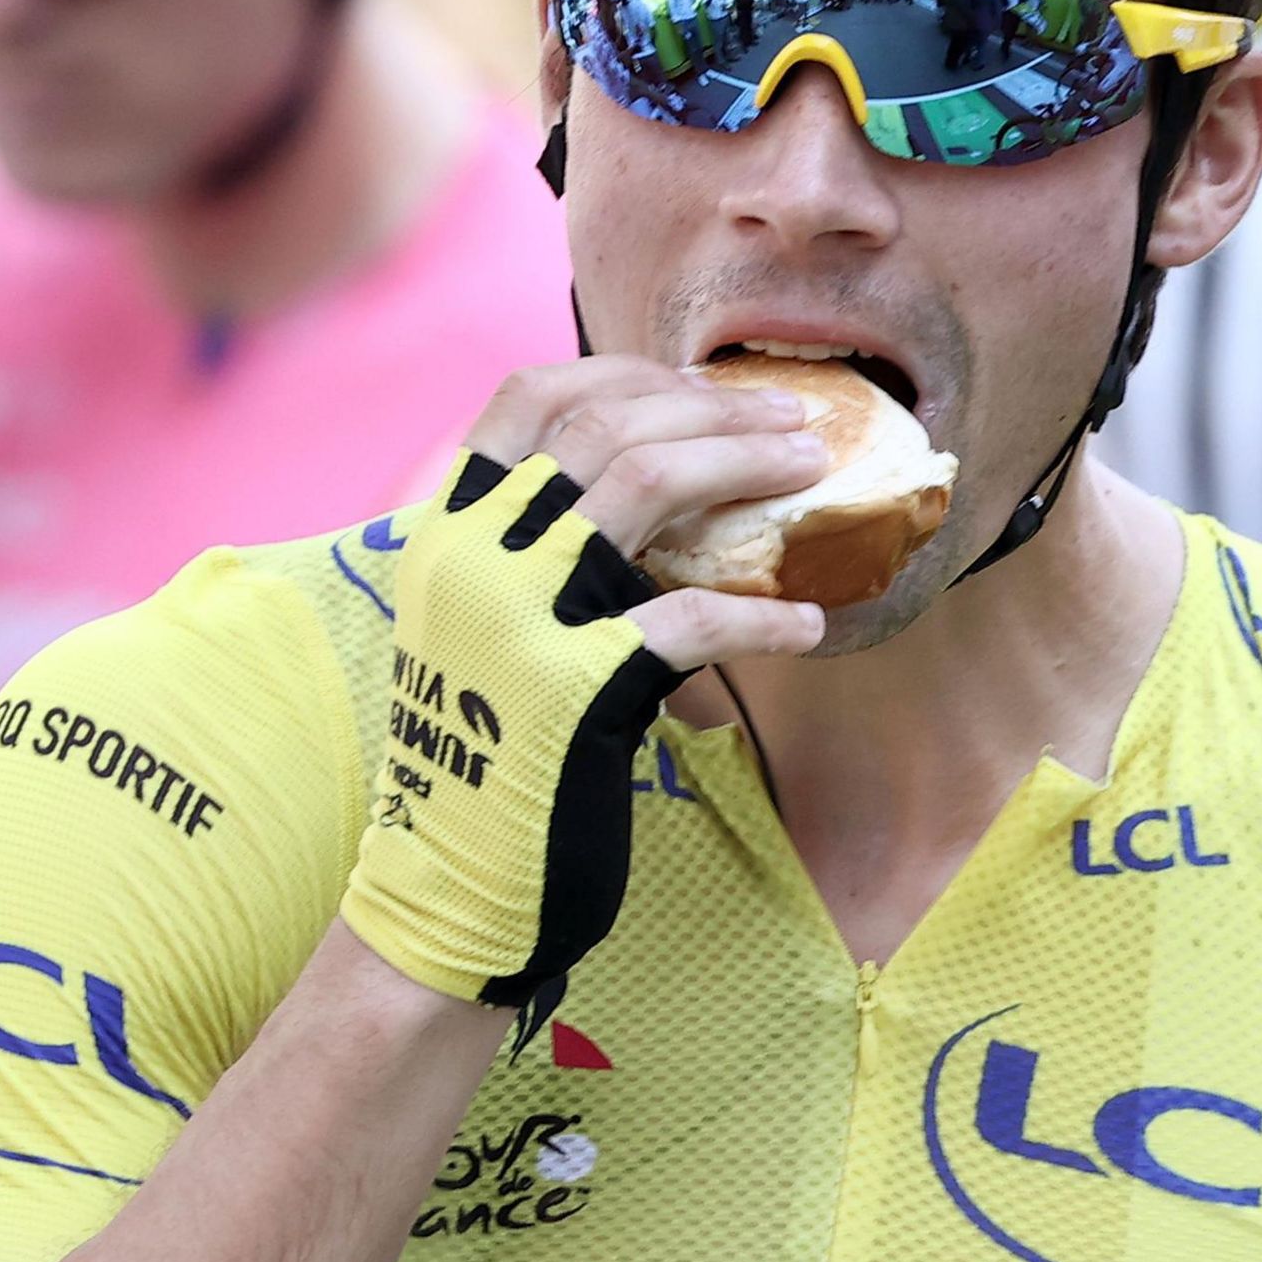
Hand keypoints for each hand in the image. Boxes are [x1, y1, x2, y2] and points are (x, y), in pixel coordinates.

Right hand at [340, 357, 828, 1027]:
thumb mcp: (487, 632)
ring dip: (746, 464)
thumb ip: (539, 556)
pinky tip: (808, 624)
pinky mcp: (572, 693)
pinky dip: (763, 616)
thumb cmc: (490, 757)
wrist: (447, 887)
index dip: (628, 374)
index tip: (708, 388)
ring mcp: (516, 618)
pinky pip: (692, 618)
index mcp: (446, 531)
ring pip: (646, 482)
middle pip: (607, 424)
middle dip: (716, 409)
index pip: (529, 396)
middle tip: (796, 423)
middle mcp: (470, 556)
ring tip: (816, 473)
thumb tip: (658, 487)